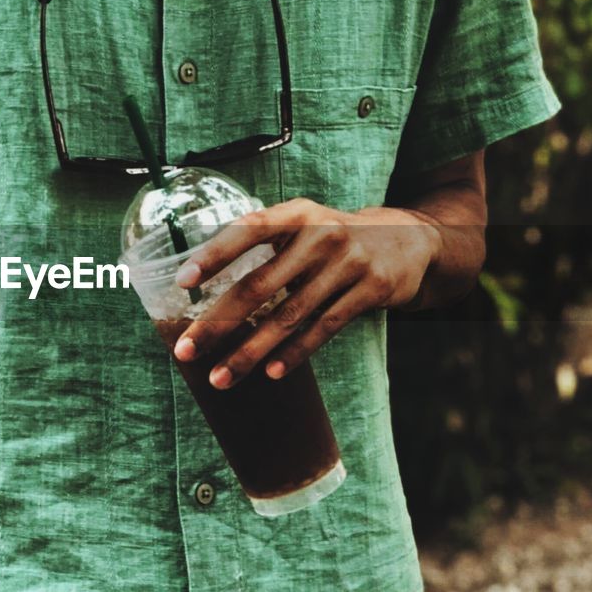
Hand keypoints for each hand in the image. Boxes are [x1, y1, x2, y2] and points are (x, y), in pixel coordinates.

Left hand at [172, 198, 442, 388]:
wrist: (408, 239)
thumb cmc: (334, 238)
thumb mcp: (305, 225)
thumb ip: (266, 245)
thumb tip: (205, 286)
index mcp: (297, 214)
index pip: (249, 229)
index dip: (215, 254)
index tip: (183, 282)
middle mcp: (321, 234)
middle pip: (260, 284)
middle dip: (218, 322)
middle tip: (186, 350)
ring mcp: (348, 263)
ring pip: (289, 316)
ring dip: (250, 351)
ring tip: (220, 377)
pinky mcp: (370, 291)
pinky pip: (324, 328)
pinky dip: (295, 353)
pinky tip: (271, 372)